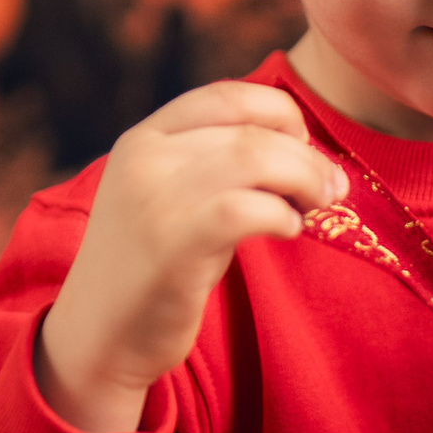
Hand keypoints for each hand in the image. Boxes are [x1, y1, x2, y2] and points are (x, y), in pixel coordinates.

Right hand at [39, 81, 347, 432]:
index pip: (228, 95)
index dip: (280, 114)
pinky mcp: (173, 242)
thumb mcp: (168, 197)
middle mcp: (144, 157)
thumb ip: (212, 165)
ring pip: (256, 159)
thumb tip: (302, 149)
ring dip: (305, 181)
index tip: (303, 148)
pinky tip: (289, 231)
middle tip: (333, 189)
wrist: (98, 336)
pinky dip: (283, 215)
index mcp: (143, 138)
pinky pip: (249, 208)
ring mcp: (154, 198)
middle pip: (252, 131)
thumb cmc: (151, 270)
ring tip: (315, 208)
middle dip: (307, 158)